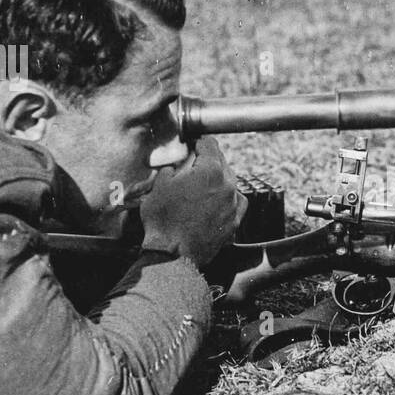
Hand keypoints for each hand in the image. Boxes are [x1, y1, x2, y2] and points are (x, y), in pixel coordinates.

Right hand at [138, 135, 246, 265]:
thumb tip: (175, 166)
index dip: (198, 141)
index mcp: (211, 171)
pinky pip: (235, 202)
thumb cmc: (164, 219)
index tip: (192, 143)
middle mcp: (228, 185)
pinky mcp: (234, 222)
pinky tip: (216, 200)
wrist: (173, 254)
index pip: (210, 144)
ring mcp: (233, 205)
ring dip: (218, 179)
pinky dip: (227, 198)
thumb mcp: (159, 185)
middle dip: (208, 159)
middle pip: (221, 162)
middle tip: (194, 162)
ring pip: (230, 182)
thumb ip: (171, 168)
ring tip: (202, 183)